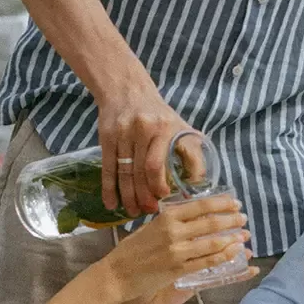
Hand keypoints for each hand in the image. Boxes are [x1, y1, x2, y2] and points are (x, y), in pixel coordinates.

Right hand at [95, 82, 192, 215]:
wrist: (128, 90)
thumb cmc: (160, 115)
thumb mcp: (181, 128)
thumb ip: (192, 154)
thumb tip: (197, 184)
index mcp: (164, 128)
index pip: (156, 163)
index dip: (158, 184)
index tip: (162, 199)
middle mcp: (142, 130)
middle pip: (139, 171)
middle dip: (143, 195)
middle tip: (147, 211)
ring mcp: (122, 134)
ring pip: (124, 172)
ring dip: (127, 196)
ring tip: (132, 212)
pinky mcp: (106, 137)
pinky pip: (108, 168)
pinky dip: (108, 188)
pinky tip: (111, 204)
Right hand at [102, 194, 247, 300]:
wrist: (116, 274)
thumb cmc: (131, 250)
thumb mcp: (150, 226)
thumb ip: (170, 220)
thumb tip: (193, 213)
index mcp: (166, 216)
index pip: (201, 205)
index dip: (222, 203)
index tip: (235, 203)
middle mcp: (173, 231)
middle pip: (211, 222)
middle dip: (232, 219)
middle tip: (243, 218)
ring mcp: (177, 251)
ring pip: (213, 242)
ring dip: (232, 238)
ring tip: (244, 235)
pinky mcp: (178, 270)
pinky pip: (207, 262)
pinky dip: (223, 256)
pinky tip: (233, 253)